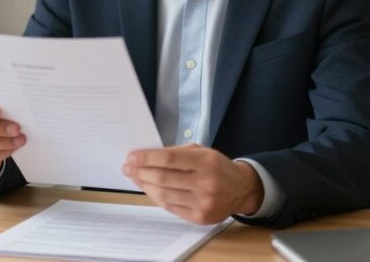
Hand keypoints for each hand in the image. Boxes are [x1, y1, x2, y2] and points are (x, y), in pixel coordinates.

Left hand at [122, 144, 262, 224]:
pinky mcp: (201, 218)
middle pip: (163, 178)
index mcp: (206, 162)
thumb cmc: (216, 166)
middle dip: (140, 172)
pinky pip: (170, 207)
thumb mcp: (201, 152)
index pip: (169, 159)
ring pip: (164, 194)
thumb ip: (175, 153)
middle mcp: (206, 183)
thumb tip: (145, 157)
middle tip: (127, 168)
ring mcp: (204, 203)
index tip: (131, 157)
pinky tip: (149, 189)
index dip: (146, 158)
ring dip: (144, 185)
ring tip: (135, 178)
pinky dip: (156, 197)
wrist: (241, 189)